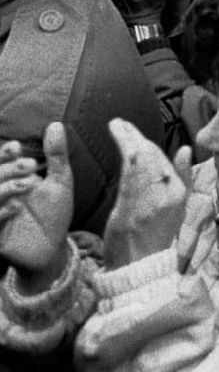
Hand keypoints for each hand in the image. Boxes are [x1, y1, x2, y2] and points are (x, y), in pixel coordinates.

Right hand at [0, 124, 73, 280]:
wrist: (54, 247)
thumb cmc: (55, 211)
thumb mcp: (60, 180)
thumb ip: (56, 155)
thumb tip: (55, 124)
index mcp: (11, 179)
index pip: (0, 161)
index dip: (4, 153)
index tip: (17, 146)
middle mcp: (1, 194)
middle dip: (8, 168)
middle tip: (30, 165)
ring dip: (4, 187)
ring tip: (28, 183)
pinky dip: (1, 212)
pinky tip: (16, 207)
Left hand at [102, 120, 191, 271]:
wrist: (138, 268)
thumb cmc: (153, 238)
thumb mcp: (177, 209)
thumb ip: (183, 177)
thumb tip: (186, 148)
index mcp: (179, 193)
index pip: (164, 158)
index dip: (147, 142)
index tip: (133, 130)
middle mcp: (168, 192)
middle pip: (152, 154)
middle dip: (135, 135)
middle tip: (120, 123)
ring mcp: (150, 196)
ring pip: (141, 156)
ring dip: (127, 136)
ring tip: (117, 125)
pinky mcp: (133, 201)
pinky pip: (131, 166)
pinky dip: (124, 146)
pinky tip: (117, 136)